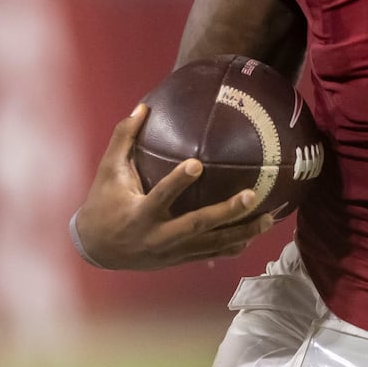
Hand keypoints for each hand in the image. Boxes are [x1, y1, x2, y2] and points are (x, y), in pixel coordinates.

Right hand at [72, 104, 274, 270]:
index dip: (178, 182)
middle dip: (226, 212)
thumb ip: (124, 140)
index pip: (161, 197)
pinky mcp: (179, 259)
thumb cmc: (103, 203)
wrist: (97, 250)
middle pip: (196, 225)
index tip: (197, 163)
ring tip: (270, 219)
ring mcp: (171, 252)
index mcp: (139, 214)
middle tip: (251, 195)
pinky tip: (255, 236)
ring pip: (211, 244)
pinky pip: (211, 254)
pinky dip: (234, 246)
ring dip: (242, 232)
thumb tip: (143, 107)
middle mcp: (157, 236)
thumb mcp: (108, 172)